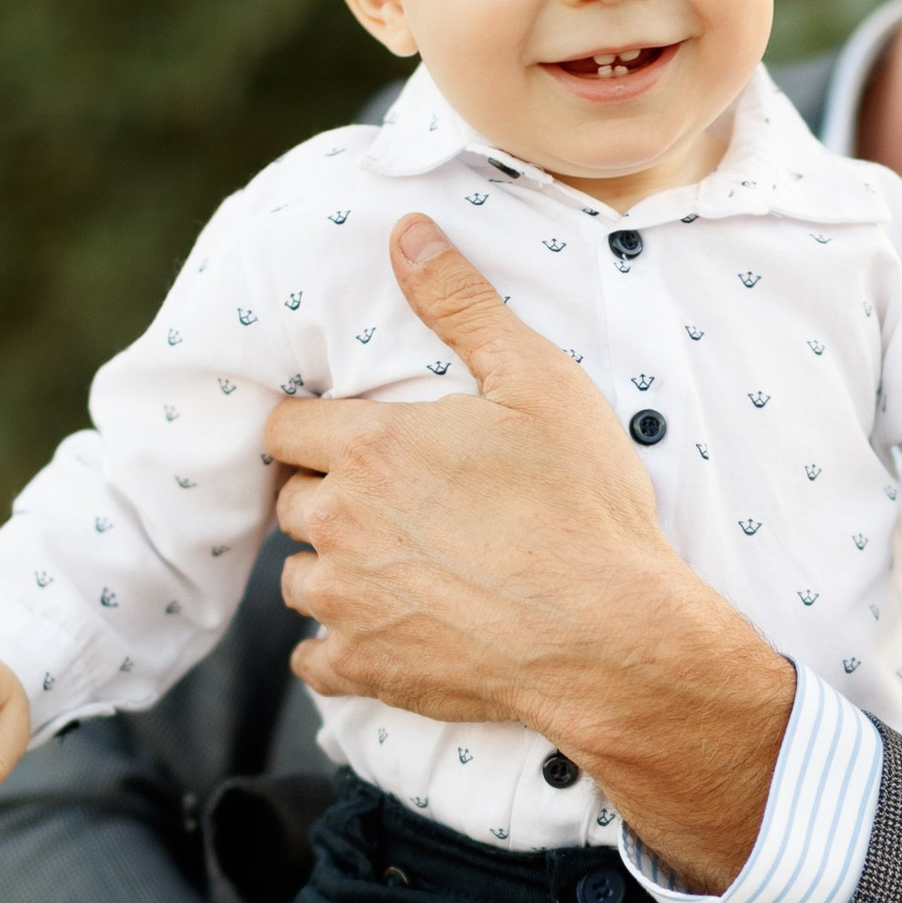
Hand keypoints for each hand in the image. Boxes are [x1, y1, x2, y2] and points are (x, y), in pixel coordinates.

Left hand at [264, 216, 795, 890]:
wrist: (615, 634)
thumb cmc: (583, 505)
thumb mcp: (538, 383)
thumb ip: (462, 304)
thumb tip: (407, 232)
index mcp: (368, 448)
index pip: (286, 427)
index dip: (318, 429)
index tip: (355, 439)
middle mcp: (340, 524)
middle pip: (292, 501)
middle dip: (329, 496)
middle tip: (394, 501)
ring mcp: (348, 604)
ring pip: (299, 579)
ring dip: (332, 568)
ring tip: (395, 565)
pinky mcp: (367, 670)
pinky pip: (314, 660)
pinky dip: (339, 648)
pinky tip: (386, 631)